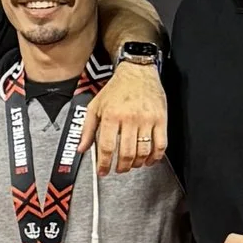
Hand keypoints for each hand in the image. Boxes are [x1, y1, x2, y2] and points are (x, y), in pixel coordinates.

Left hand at [86, 61, 167, 175]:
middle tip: (118, 169)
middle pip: (126, 153)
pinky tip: (149, 160)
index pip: (107, 147)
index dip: (104, 164)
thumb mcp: (96, 106)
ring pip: (143, 152)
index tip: (103, 171)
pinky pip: (161, 144)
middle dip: (121, 167)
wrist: (138, 72)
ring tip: (132, 164)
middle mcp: (129, 118)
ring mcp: (147, 119)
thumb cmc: (116, 88)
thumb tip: (81, 148)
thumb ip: (87, 129)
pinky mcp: (161, 119)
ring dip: (137, 164)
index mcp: (111, 115)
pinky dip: (155, 157)